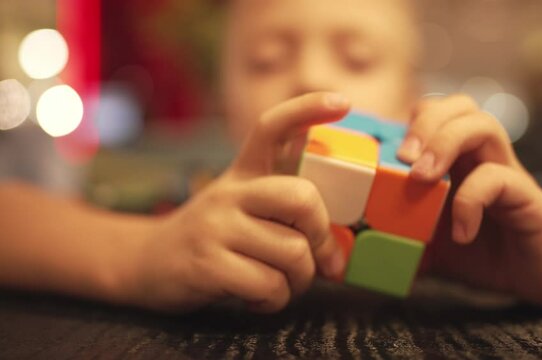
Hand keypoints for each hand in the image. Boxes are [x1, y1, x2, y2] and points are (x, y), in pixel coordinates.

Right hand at [121, 92, 349, 312]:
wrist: (146, 263)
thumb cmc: (213, 238)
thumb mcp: (240, 208)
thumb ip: (283, 212)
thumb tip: (337, 244)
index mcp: (243, 173)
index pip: (273, 127)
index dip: (308, 110)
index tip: (342, 102)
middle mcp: (230, 192)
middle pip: (302, 198)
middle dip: (323, 235)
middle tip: (320, 258)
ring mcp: (215, 227)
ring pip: (293, 254)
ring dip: (300, 280)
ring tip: (282, 283)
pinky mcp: (206, 264)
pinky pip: (269, 285)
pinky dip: (274, 300)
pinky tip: (257, 297)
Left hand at [398, 95, 541, 305]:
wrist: (537, 277)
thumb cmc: (482, 253)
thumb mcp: (428, 244)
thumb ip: (398, 238)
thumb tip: (354, 250)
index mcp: (457, 161)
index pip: (434, 114)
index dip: (408, 123)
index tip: (385, 156)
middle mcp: (482, 158)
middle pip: (460, 106)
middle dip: (426, 123)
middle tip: (403, 160)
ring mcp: (507, 173)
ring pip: (484, 125)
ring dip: (445, 143)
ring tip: (422, 178)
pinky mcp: (528, 197)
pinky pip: (500, 178)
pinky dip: (471, 200)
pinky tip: (461, 232)